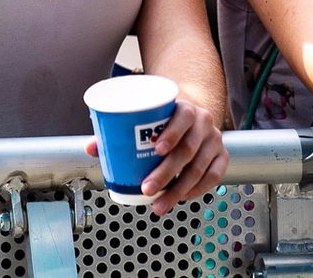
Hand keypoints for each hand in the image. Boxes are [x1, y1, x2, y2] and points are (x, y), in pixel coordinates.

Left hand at [83, 98, 227, 214]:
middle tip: (147, 188)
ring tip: (159, 203)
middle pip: (188, 150)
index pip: (183, 117)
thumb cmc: (165, 118)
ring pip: (200, 169)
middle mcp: (204, 123)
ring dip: (178, 190)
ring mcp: (215, 141)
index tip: (155, 149)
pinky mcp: (222, 156)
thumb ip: (119, 131)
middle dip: (166, 173)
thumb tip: (90, 148)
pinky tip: (180, 198)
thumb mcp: (148, 117)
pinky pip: (214, 177)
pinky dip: (197, 191)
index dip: (171, 133)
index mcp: (186, 108)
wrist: (193, 115)